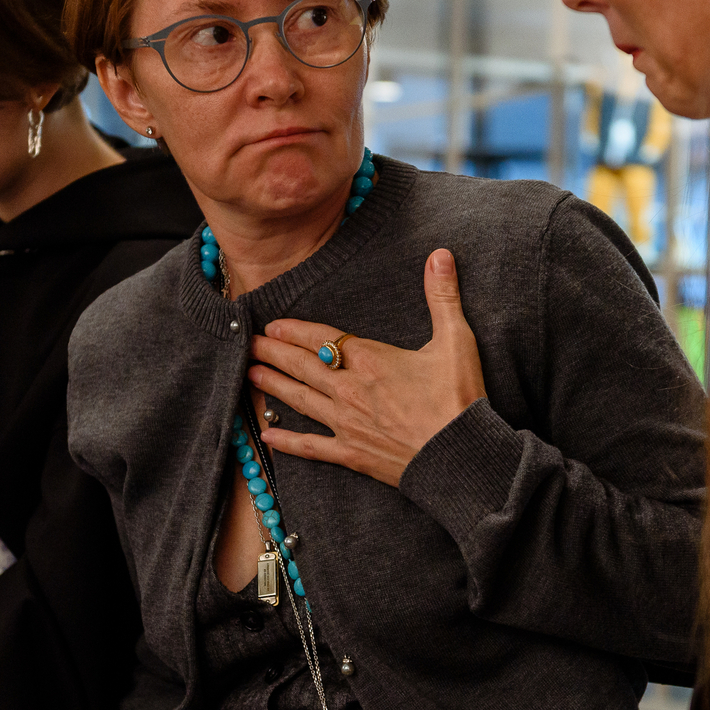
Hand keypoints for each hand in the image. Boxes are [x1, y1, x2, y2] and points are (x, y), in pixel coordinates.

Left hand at [251, 249, 486, 487]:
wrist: (461, 454)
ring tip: (250, 374)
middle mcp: (350, 389)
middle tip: (249, 343)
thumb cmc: (460, 399)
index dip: (295, 330)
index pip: (322, 339)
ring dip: (273, 385)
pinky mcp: (351, 454)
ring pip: (300, 400)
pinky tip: (266, 436)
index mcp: (371, 360)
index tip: (273, 325)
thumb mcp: (456, 340)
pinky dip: (286, 442)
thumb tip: (441, 254)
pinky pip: (310, 447)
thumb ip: (442, 295)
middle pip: (302, 366)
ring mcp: (347, 423)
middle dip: (274, 352)